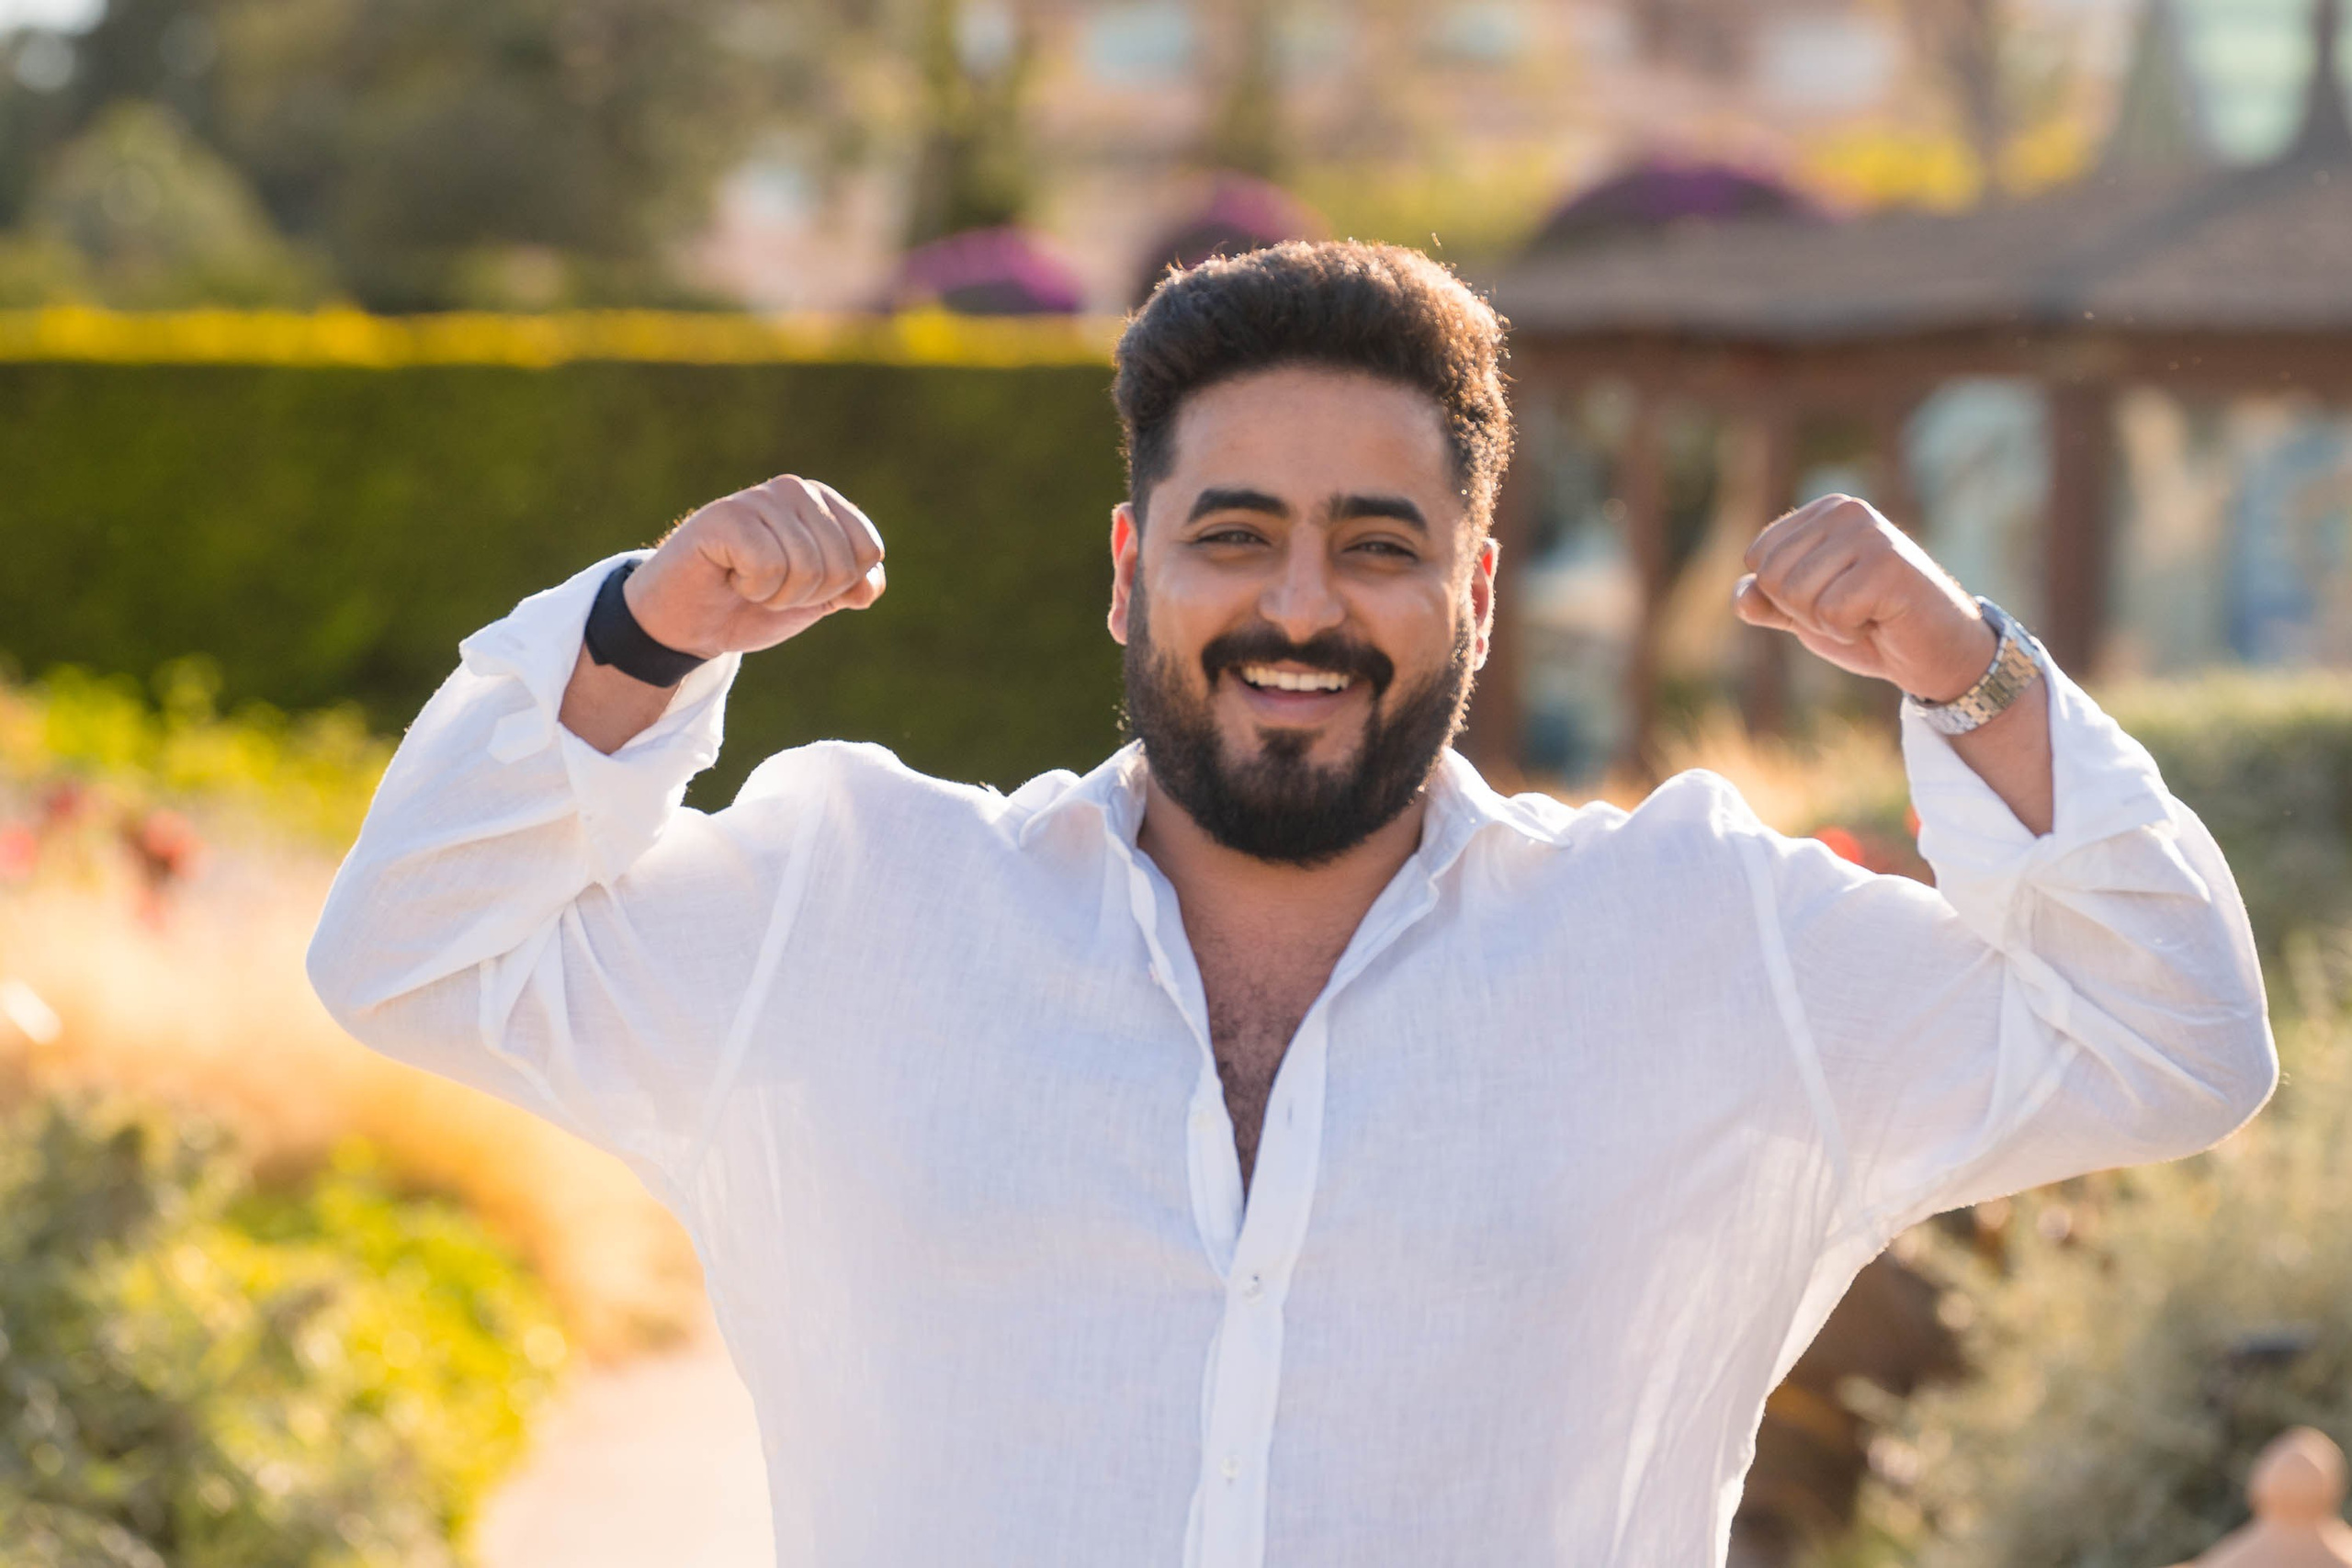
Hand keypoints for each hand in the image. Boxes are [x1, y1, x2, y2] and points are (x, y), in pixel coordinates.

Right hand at [624, 475, 885, 659]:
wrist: (690, 623)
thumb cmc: (753, 604)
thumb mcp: (817, 599)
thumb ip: (854, 587)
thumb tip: (868, 587)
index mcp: (823, 502)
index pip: (869, 550)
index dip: (840, 586)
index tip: (802, 586)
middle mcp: (795, 489)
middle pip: (841, 563)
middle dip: (807, 595)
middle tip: (769, 588)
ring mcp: (759, 498)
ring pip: (807, 568)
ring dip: (776, 596)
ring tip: (747, 582)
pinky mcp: (724, 516)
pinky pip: (768, 567)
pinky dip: (752, 588)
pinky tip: (729, 576)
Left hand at [1733, 494, 1994, 702]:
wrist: (1937, 654)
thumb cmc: (1873, 628)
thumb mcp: (1807, 615)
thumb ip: (1768, 603)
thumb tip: (1742, 597)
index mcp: (1824, 511)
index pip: (1759, 556)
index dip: (1783, 596)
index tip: (1828, 599)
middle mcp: (1848, 510)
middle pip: (1773, 576)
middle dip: (1802, 612)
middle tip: (1850, 611)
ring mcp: (1871, 533)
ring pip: (1798, 595)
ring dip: (1827, 623)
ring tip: (1867, 614)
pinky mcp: (1889, 565)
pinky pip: (1831, 612)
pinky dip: (1849, 631)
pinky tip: (1881, 621)